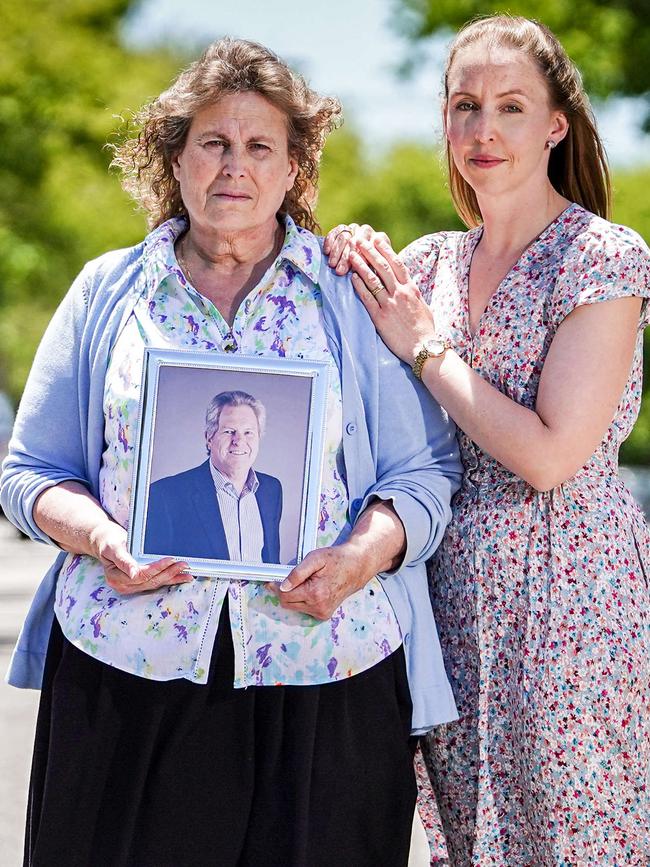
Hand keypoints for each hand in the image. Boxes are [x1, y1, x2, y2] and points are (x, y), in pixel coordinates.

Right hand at [89, 521, 190, 594]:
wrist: (105, 543)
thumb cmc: (109, 542)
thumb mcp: (114, 547)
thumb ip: (123, 560)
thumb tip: (133, 573)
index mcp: (115, 577)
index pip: (141, 575)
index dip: (157, 568)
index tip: (171, 560)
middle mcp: (123, 585)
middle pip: (150, 581)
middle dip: (168, 573)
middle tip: (183, 564)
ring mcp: (130, 587)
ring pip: (154, 584)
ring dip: (171, 579)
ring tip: (187, 573)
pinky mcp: (137, 585)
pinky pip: (154, 583)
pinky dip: (168, 580)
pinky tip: (181, 577)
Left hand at [268, 542, 370, 619]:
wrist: (356, 567)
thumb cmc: (337, 560)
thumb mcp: (315, 558)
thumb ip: (297, 573)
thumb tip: (283, 586)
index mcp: (315, 593)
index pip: (284, 596)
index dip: (276, 587)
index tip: (271, 580)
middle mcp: (319, 607)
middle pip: (287, 604)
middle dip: (285, 591)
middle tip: (289, 578)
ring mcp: (322, 612)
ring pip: (295, 607)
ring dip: (295, 595)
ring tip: (307, 581)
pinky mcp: (324, 614)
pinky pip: (304, 609)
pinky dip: (303, 599)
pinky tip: (313, 588)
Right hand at [323, 223, 391, 274]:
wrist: (365, 259)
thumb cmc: (373, 269)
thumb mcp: (378, 270)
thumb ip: (374, 269)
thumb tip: (366, 272)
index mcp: (379, 239)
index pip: (369, 246)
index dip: (360, 259)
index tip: (354, 270)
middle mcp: (367, 230)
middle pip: (354, 242)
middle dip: (346, 258)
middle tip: (340, 271)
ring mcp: (354, 228)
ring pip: (344, 236)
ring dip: (336, 252)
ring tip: (332, 265)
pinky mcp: (343, 228)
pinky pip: (335, 232)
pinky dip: (330, 241)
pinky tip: (326, 252)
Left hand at [349, 236, 436, 364]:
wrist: (424, 347)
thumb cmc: (425, 330)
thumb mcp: (423, 306)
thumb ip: (413, 294)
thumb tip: (407, 287)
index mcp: (411, 289)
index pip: (397, 264)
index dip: (386, 250)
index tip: (378, 240)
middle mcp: (400, 293)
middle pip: (383, 267)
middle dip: (370, 251)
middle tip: (360, 240)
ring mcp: (390, 304)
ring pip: (373, 279)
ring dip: (361, 265)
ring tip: (351, 254)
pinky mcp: (380, 317)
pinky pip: (367, 298)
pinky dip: (359, 286)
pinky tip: (352, 277)